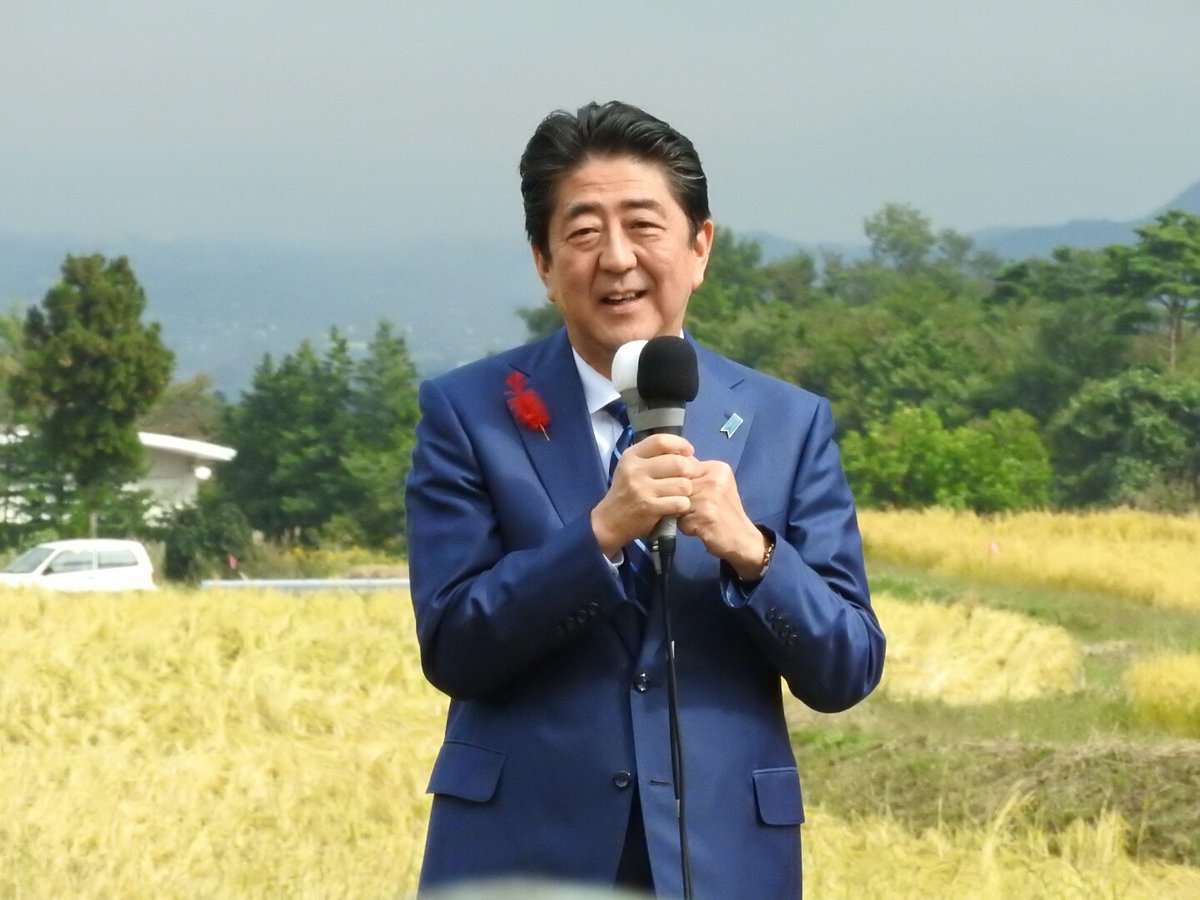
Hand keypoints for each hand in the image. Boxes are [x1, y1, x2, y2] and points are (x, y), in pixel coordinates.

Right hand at [591, 434, 696, 557]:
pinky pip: (680, 503)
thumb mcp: (633, 466)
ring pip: (683, 484)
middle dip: (689, 470)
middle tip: (686, 477)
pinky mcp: (649, 508)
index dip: (681, 444)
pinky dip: (682, 505)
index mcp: (632, 455)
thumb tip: (686, 452)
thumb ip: (654, 456)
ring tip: (679, 493)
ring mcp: (642, 490)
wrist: (610, 520)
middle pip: (678, 463)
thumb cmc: (627, 490)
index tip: (688, 452)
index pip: (661, 441)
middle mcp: (635, 470)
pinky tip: (675, 506)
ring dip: (686, 490)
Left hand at [677, 459, 766, 580]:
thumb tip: (665, 463)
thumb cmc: (723, 512)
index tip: (690, 496)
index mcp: (717, 468)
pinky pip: (680, 520)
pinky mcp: (706, 515)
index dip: (676, 483)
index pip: (680, 467)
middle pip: (675, 486)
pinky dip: (686, 528)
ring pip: (675, 503)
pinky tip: (700, 528)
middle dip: (677, 500)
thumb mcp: (714, 485)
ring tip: (698, 519)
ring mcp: (711, 497)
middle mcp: (715, 478)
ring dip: (681, 515)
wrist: (742, 539)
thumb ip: (694, 474)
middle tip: (695, 510)